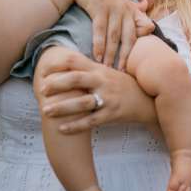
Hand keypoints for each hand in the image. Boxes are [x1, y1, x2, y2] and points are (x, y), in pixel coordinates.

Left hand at [38, 49, 155, 133]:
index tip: (43, 72)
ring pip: (81, 103)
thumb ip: (88, 68)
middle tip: (42, 90)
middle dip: (56, 84)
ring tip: (46, 111)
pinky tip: (62, 129)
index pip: (74, 61)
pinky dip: (75, 126)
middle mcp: (103, 82)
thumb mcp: (108, 72)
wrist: (147, 100)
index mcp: (99, 70)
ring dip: (61, 107)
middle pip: (75, 79)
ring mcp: (108, 98)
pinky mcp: (112, 114)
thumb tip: (65, 62)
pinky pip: (91, 121)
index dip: (56, 65)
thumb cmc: (123, 86)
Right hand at [71, 0, 152, 69]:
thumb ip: (134, 9)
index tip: (135, 65)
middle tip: (121, 72)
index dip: (137, 50)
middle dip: (125, 57)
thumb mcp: (122, 0)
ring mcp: (113, 10)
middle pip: (128, 39)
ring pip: (114, 37)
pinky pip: (100, 30)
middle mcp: (125, 12)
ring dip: (111, 54)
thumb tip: (148, 12)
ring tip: (107, 68)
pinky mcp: (99, 9)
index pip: (140, 33)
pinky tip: (97, 56)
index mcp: (131, 12)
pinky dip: (99, 44)